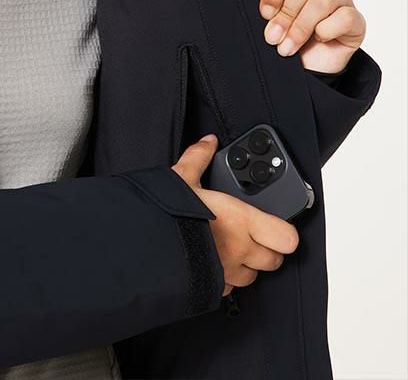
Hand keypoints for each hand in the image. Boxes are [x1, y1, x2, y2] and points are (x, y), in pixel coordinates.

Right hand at [171, 134, 298, 295]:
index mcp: (241, 220)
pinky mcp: (213, 288)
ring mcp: (228, 272)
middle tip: (249, 235)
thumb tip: (207, 142)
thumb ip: (198, 158)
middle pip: (275, 260)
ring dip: (246, 265)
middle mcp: (240, 249)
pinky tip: (211, 262)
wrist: (143, 247)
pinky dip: (226, 278)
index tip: (273, 223)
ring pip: (253, 276)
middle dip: (266, 249)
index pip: (288, 237)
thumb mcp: (181, 179)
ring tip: (228, 249)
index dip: (284, 231)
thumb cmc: (165, 214)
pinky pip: (230, 288)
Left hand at [259, 0, 366, 73]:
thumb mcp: (268, 26)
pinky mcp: (355, 20)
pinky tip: (319, 40)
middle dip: (286, 13)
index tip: (265, 14)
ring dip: (301, 27)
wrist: (305, 70)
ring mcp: (339, 0)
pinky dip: (327, 31)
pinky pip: (345, 17)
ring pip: (323, 0)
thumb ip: (266, 14)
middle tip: (273, 37)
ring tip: (287, 48)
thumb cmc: (284, 43)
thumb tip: (267, 15)